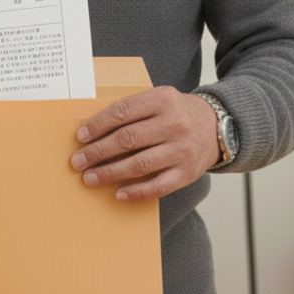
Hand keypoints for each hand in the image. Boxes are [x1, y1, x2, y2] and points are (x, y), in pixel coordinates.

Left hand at [70, 86, 221, 202]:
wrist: (216, 126)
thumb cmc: (176, 113)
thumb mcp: (158, 100)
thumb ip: (132, 110)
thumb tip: (93, 131)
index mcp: (163, 99)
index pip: (123, 112)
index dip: (98, 125)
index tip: (80, 136)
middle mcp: (174, 123)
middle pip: (128, 139)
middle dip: (98, 152)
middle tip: (78, 161)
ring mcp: (182, 149)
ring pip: (139, 164)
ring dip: (110, 173)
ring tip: (89, 178)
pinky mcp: (187, 173)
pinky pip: (158, 187)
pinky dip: (136, 192)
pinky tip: (118, 194)